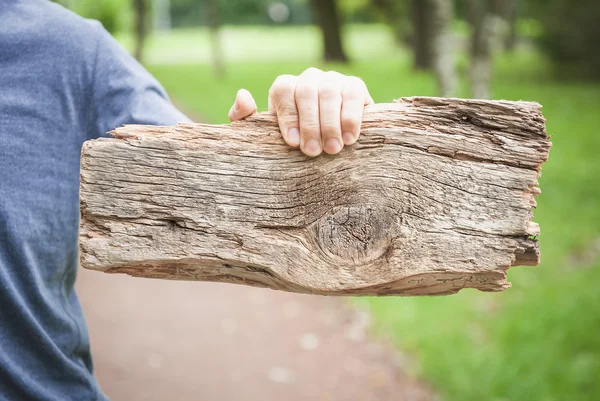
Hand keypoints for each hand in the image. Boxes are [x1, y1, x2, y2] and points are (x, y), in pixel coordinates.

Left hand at [229, 67, 372, 156]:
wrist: (331, 138)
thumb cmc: (294, 138)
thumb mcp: (266, 132)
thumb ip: (245, 118)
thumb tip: (243, 95)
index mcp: (285, 87)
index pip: (283, 90)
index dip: (288, 116)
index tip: (293, 143)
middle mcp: (308, 78)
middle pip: (306, 91)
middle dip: (310, 124)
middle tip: (314, 152)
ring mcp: (332, 79)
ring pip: (329, 93)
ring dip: (331, 123)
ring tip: (332, 149)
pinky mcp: (355, 86)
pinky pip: (353, 95)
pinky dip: (351, 117)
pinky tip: (349, 138)